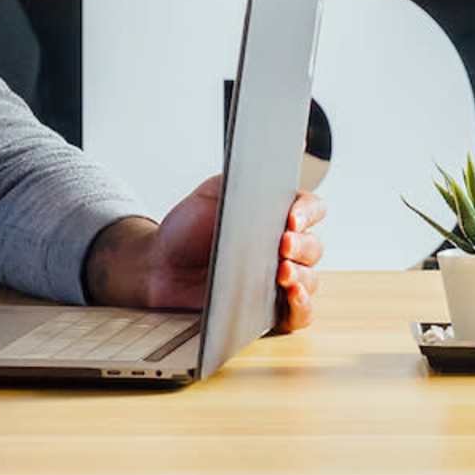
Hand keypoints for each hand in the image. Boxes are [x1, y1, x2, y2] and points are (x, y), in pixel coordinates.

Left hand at [84, 178, 326, 329]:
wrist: (160, 266)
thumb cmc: (188, 228)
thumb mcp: (214, 194)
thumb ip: (244, 180)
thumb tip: (278, 160)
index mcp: (276, 215)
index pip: (311, 208)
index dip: (307, 212)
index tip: (289, 218)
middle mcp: (285, 247)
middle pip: (314, 246)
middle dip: (302, 246)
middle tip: (281, 245)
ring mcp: (280, 281)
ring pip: (311, 279)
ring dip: (302, 277)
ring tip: (281, 274)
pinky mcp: (270, 311)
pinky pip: (300, 314)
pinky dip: (303, 307)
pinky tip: (292, 297)